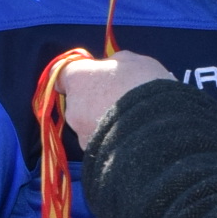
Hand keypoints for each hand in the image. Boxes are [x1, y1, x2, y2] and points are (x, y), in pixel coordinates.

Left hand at [56, 52, 174, 147]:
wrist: (156, 129)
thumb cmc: (143, 86)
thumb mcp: (134, 62)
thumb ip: (114, 63)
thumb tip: (109, 65)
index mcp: (78, 78)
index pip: (60, 74)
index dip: (77, 76)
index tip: (91, 77)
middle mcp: (72, 108)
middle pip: (77, 102)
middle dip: (94, 102)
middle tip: (121, 102)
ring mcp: (82, 135)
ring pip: (88, 126)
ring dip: (103, 123)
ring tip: (131, 123)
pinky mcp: (94, 155)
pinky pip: (101, 144)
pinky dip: (111, 141)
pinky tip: (132, 138)